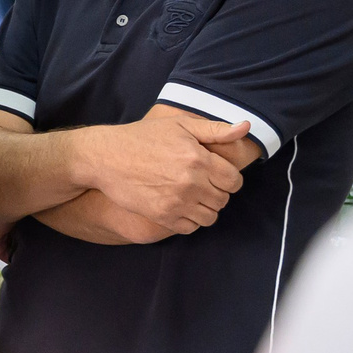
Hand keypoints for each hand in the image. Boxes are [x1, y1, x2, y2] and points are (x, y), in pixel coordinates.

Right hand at [76, 117, 250, 235]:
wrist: (106, 157)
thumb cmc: (143, 137)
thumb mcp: (180, 125)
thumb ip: (215, 129)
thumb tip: (246, 127)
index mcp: (199, 158)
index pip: (234, 181)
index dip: (229, 179)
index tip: (216, 175)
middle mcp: (191, 182)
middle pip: (223, 200)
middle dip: (217, 193)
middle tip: (202, 185)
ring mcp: (176, 201)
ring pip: (209, 217)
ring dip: (205, 209)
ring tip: (192, 197)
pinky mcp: (162, 215)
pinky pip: (190, 228)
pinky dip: (189, 220)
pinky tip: (180, 207)